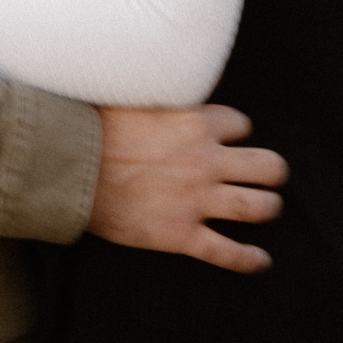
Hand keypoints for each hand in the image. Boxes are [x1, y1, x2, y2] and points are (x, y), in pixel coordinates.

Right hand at [86, 105, 287, 274]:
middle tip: (269, 175)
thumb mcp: (135, 95)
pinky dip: (249, 258)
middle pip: (267, 166)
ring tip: (268, 207)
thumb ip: (163, 98)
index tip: (228, 138)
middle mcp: (206, 161)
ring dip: (268, 207)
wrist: (70, 165)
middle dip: (273, 171)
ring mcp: (197, 200)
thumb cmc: (94, 125)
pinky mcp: (182, 234)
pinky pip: (228, 252)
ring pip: (257, 207)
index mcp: (196, 123)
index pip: (240, 124)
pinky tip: (261, 259)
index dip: (236, 131)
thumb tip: (166, 83)